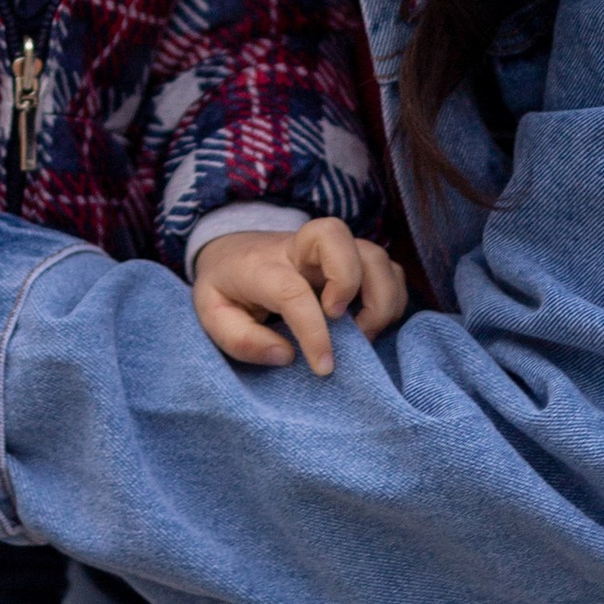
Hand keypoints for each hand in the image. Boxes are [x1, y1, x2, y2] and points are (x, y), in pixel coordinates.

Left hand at [190, 218, 407, 375]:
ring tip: (364, 334)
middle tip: (346, 328)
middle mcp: (299, 248)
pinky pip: (388, 268)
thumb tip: (285, 355)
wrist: (233, 251)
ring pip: (373, 253)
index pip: (292, 291)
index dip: (314, 331)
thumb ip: (240, 339)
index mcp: (261, 265)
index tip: (323, 366)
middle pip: (337, 236)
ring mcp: (331, 251)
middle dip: (350, 283)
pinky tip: (373, 324)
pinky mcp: (352, 259)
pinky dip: (392, 296)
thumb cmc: (227, 288)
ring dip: (380, 296)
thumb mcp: (211, 315)